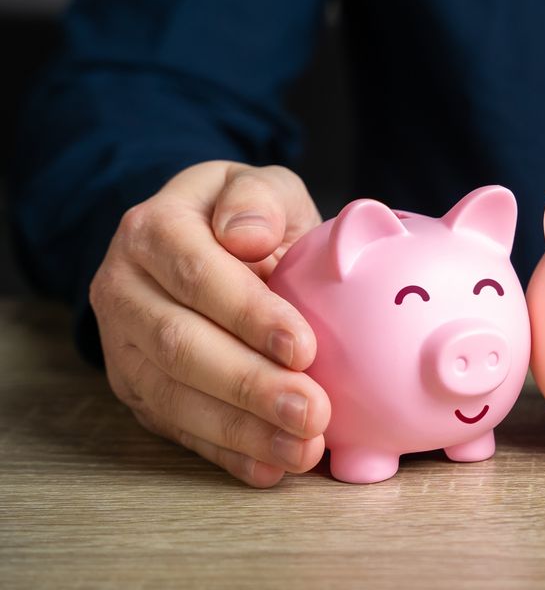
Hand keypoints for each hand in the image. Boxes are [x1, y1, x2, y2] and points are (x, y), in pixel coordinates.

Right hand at [89, 161, 330, 486]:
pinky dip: (226, 453)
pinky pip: (177, 429)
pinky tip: (270, 467)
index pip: (196, 274)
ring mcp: (122, 346)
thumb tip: (247, 235)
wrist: (207, 246)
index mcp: (153, 230)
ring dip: (243, 430)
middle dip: (250, 385)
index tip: (304, 346)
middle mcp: (123, 289)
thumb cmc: (246, 218)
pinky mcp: (137, 391)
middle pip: (180, 346)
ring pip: (174, 396)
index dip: (248, 315)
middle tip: (313, 412)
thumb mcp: (259, 186)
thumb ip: (258, 200)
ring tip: (303, 447)